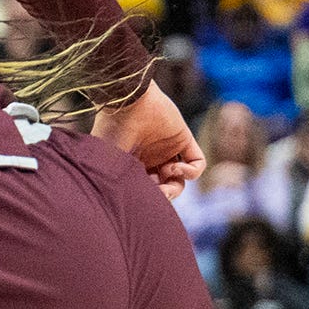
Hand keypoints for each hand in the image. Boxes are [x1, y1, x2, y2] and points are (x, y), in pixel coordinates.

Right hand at [93, 79, 202, 196]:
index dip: (148, 197)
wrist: (127, 101)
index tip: (143, 199)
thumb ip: (117, 183)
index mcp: (130, 163)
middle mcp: (149, 158)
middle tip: (160, 194)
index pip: (145, 187)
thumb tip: (126, 207)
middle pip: (164, 186)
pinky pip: (198, 163)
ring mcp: (168, 149)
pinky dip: (192, 172)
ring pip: (181, 178)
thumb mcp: (110, 162)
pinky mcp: (184, 140)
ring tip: (168, 176)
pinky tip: (178, 169)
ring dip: (177, 184)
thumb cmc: (111, 130)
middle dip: (165, 194)